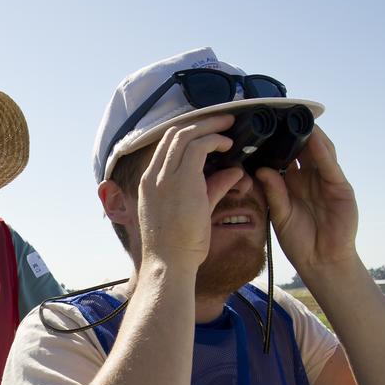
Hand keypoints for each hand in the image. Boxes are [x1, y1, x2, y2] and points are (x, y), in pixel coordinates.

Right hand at [136, 114, 245, 275]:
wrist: (169, 264)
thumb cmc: (178, 246)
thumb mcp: (196, 211)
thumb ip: (213, 188)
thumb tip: (234, 171)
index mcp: (149, 184)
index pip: (165, 146)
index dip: (188, 133)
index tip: (206, 131)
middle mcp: (153, 176)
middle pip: (174, 133)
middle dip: (201, 122)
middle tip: (222, 120)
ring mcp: (164, 176)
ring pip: (186, 135)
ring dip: (210, 126)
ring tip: (228, 125)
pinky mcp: (181, 179)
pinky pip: (199, 146)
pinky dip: (215, 140)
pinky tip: (227, 145)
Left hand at [254, 125, 359, 279]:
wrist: (321, 261)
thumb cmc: (299, 241)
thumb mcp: (280, 215)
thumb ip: (273, 192)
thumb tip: (261, 169)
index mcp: (292, 183)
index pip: (284, 157)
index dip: (275, 143)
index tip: (262, 128)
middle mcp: (310, 178)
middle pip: (302, 149)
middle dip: (293, 133)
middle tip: (280, 114)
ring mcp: (326, 180)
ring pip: (319, 152)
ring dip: (310, 135)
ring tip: (298, 118)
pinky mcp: (340, 187)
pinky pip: (330, 166)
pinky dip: (323, 152)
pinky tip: (315, 139)